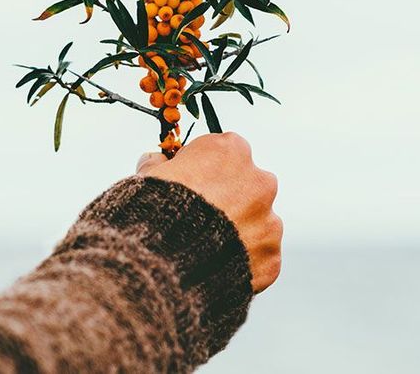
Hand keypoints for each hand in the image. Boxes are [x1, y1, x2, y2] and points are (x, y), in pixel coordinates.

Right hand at [136, 132, 281, 292]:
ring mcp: (269, 220)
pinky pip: (260, 257)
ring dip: (240, 232)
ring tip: (207, 249)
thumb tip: (155, 161)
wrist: (163, 263)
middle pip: (249, 186)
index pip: (226, 151)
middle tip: (202, 219)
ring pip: (258, 223)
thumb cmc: (154, 212)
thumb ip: (159, 164)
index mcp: (231, 151)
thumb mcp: (148, 176)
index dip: (207, 169)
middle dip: (231, 199)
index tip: (193, 183)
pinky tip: (217, 268)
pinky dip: (244, 262)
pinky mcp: (270, 256)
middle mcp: (259, 181)